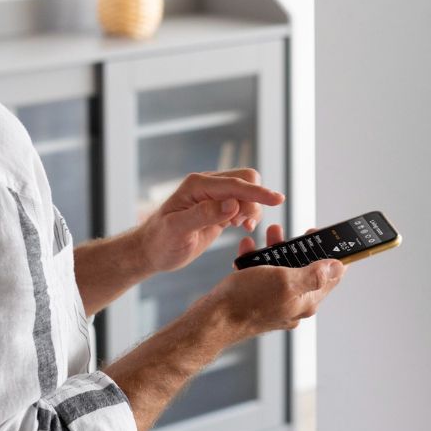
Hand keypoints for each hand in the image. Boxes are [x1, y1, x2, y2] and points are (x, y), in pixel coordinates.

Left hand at [137, 169, 283, 274]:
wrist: (151, 250)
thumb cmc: (160, 241)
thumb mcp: (178, 230)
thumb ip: (204, 215)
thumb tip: (233, 203)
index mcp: (198, 185)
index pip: (235, 184)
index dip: (257, 193)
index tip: (279, 200)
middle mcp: (207, 185)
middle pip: (246, 180)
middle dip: (254, 200)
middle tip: (243, 223)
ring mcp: (213, 195)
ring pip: (247, 192)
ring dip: (251, 208)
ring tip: (239, 226)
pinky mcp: (218, 207)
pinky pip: (243, 202)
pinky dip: (248, 213)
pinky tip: (241, 226)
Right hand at [213, 223, 344, 338]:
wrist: (213, 320)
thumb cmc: (247, 301)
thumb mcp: (285, 281)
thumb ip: (313, 274)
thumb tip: (338, 266)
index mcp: (306, 301)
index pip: (331, 277)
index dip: (332, 254)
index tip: (325, 236)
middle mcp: (293, 304)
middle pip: (305, 271)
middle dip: (299, 248)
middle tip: (293, 232)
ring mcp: (275, 304)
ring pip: (281, 272)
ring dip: (277, 250)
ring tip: (270, 233)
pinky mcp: (257, 302)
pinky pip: (262, 277)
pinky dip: (257, 261)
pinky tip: (248, 249)